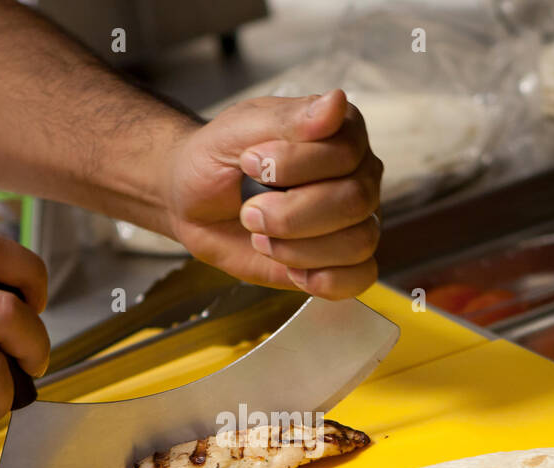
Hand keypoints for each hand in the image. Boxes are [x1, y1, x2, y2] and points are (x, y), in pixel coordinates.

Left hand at [163, 89, 382, 299]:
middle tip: (251, 211)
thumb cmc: (218, 158)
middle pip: (356, 201)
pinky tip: (291, 269)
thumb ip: (290, 119)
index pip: (346, 153)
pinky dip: (326, 279)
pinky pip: (360, 276)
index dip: (295, 165)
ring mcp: (351, 220)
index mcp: (341, 133)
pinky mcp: (338, 260)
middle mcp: (356, 176)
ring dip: (300, 247)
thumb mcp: (241, 128)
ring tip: (261, 237)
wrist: (193, 200)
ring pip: (358, 241)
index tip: (249, 162)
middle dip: (292, 213)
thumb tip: (337, 102)